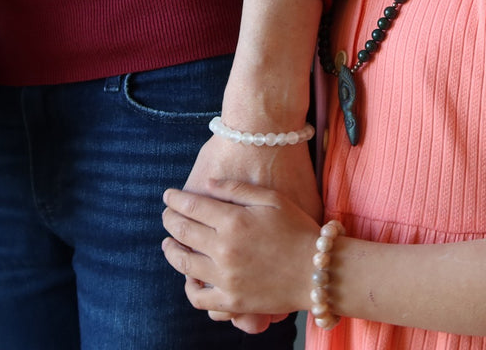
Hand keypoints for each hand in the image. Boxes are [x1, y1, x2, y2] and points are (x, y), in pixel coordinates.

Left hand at [179, 137, 320, 331]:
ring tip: (169, 244)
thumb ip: (237, 189)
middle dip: (170, 220)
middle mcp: (224, 249)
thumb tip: (206, 184)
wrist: (318, 270)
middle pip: (182, 232)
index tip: (169, 195)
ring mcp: (225, 277)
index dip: (176, 199)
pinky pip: (198, 297)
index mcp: (234, 221)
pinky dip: (188, 286)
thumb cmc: (299, 229)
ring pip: (183, 264)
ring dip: (171, 250)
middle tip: (167, 215)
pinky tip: (189, 276)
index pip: (192, 207)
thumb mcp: (273, 199)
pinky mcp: (230, 301)